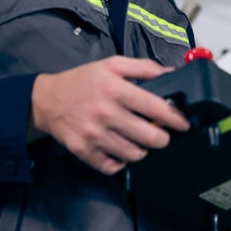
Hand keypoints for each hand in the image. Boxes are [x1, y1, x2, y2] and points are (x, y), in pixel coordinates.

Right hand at [29, 56, 190, 174]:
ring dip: (143, 150)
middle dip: (162, 138)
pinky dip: (121, 162)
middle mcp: (106, 113)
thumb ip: (143, 67)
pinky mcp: (83, 151)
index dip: (175, 119)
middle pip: (148, 136)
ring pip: (134, 154)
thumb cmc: (83, 81)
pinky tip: (121, 150)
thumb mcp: (112, 64)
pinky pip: (112, 166)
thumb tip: (171, 74)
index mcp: (115, 89)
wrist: (46, 100)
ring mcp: (94, 135)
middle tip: (161, 134)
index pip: (155, 109)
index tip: (183, 123)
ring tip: (140, 141)